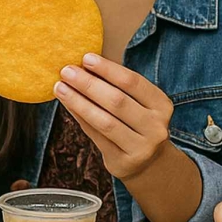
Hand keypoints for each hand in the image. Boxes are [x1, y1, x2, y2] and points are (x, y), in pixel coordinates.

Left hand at [53, 53, 173, 179]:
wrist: (150, 162)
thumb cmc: (137, 122)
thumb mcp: (138, 103)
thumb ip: (117, 87)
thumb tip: (83, 66)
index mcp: (161, 105)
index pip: (133, 82)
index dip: (108, 69)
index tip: (86, 58)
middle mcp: (155, 127)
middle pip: (117, 101)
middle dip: (88, 84)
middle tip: (66, 71)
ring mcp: (141, 147)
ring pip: (104, 121)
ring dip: (79, 102)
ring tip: (60, 88)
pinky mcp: (124, 162)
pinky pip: (97, 136)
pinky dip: (80, 118)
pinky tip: (67, 105)